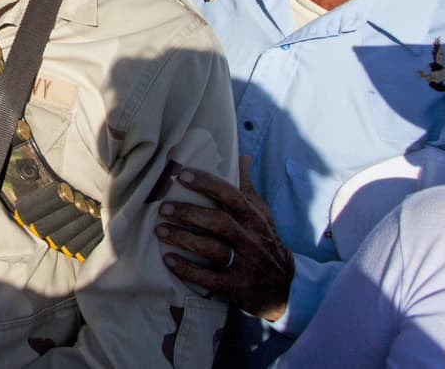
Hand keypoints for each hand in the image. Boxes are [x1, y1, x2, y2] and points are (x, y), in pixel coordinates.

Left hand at [156, 156, 294, 320]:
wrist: (285, 287)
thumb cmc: (265, 243)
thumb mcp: (262, 215)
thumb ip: (248, 188)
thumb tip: (242, 156)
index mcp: (254, 219)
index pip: (232, 196)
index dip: (207, 184)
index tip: (182, 175)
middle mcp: (250, 239)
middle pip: (219, 222)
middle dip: (189, 213)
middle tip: (163, 207)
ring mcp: (244, 264)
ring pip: (212, 249)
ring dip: (183, 238)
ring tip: (159, 230)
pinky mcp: (235, 287)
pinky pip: (208, 278)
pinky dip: (187, 269)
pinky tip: (168, 260)